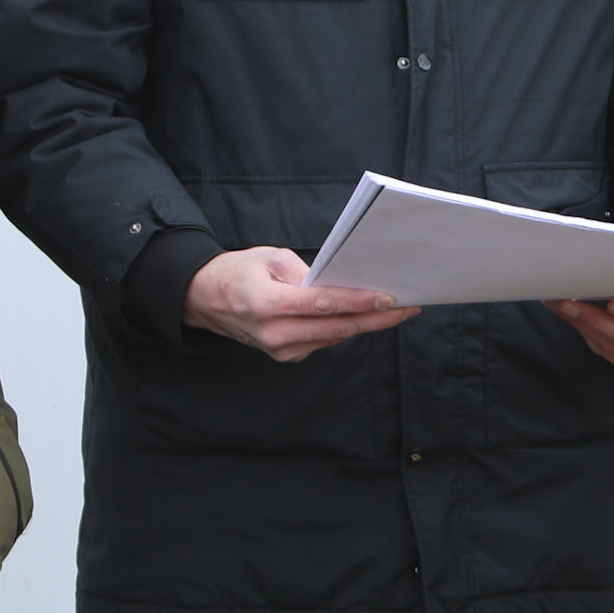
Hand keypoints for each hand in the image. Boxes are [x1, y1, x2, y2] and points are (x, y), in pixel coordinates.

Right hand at [185, 246, 415, 362]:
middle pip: (337, 328)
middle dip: (376, 318)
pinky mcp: (285, 355)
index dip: (359, 301)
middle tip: (408, 307)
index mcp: (267, 304)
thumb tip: (340, 285)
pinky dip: (346, 329)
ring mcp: (279, 349)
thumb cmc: (237, 272)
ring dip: (366, 325)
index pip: (323, 305)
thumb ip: (305, 272)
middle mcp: (274, 333)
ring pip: (334, 338)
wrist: (204, 300)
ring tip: (396, 311)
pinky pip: (324, 341)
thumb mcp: (269, 257)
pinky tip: (367, 318)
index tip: (389, 297)